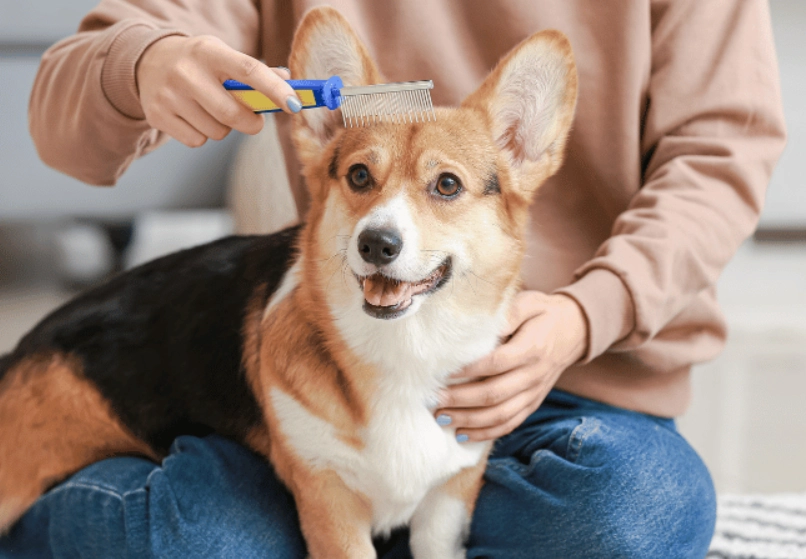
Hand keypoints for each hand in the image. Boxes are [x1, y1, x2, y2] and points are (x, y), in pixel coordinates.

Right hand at [136, 35, 300, 146]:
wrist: (147, 62)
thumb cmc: (199, 62)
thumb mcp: (223, 56)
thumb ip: (255, 71)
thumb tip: (289, 82)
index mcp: (210, 52)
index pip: (249, 71)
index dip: (275, 90)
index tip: (294, 105)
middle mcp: (187, 72)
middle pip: (233, 114)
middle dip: (251, 123)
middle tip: (253, 120)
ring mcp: (169, 95)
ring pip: (217, 131)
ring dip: (224, 127)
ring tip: (210, 110)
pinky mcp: (158, 116)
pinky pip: (197, 141)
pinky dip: (202, 134)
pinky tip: (193, 117)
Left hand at [435, 291, 588, 441]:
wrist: (574, 331)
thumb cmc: (543, 314)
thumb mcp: (530, 302)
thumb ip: (510, 312)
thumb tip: (486, 325)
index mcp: (532, 348)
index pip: (496, 363)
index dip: (469, 370)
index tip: (444, 372)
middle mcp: (533, 375)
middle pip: (494, 394)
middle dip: (461, 400)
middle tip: (434, 400)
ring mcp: (534, 393)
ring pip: (501, 414)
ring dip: (469, 420)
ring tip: (442, 418)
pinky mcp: (532, 403)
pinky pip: (510, 424)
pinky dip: (486, 433)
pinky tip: (463, 434)